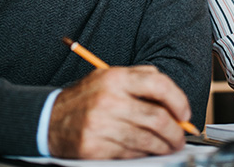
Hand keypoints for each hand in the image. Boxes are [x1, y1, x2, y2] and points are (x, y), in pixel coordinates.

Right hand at [46, 65, 190, 158]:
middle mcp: (108, 99)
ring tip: (168, 146)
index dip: (178, 100)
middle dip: (175, 132)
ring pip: (147, 139)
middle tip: (180, 137)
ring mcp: (101, 125)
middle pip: (157, 117)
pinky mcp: (95, 147)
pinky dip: (144, 154)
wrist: (49, 120)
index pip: (158, 84)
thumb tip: (173, 98)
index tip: (185, 113)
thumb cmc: (86, 99)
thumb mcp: (109, 78)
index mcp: (115, 78)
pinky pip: (130, 153)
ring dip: (164, 146)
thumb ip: (140, 79)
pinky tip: (146, 151)